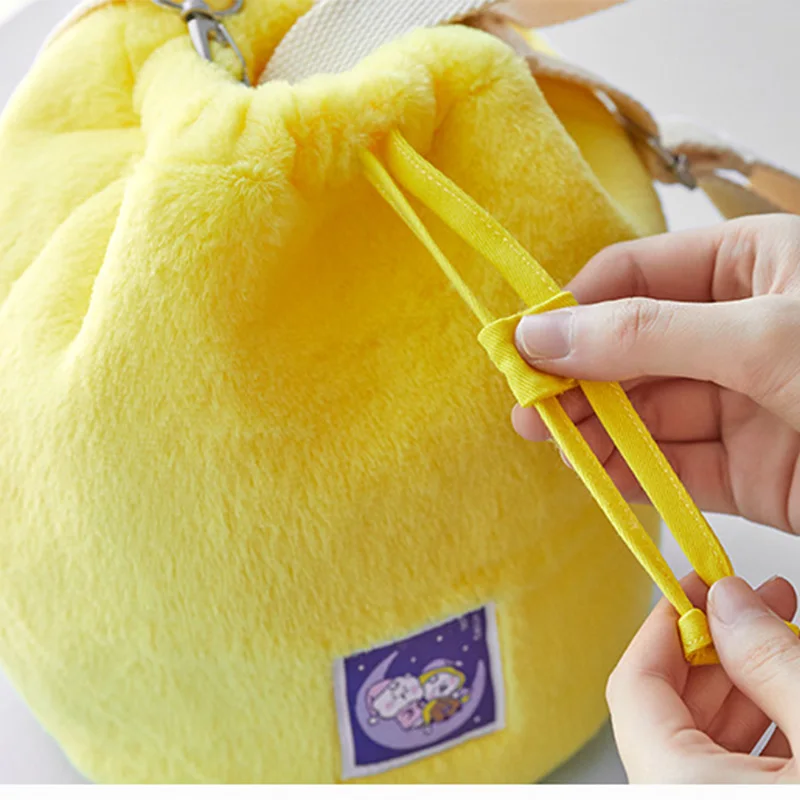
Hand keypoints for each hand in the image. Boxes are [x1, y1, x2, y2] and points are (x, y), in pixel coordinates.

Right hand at [512, 214, 799, 533]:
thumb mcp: (764, 336)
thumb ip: (645, 335)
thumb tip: (543, 335)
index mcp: (750, 267)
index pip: (636, 276)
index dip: (574, 307)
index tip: (522, 342)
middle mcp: (738, 331)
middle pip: (630, 348)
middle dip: (577, 376)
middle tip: (526, 405)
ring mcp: (743, 402)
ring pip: (646, 412)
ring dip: (596, 428)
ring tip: (547, 441)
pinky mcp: (750, 470)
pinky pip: (673, 467)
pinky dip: (632, 474)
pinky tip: (594, 475)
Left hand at [608, 573, 799, 782]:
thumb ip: (769, 662)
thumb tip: (728, 603)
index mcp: (677, 787)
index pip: (633, 683)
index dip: (667, 624)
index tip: (699, 585)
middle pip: (669, 708)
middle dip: (717, 647)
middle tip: (755, 603)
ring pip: (704, 738)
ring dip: (744, 683)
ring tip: (784, 635)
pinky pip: (731, 770)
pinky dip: (760, 726)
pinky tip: (790, 690)